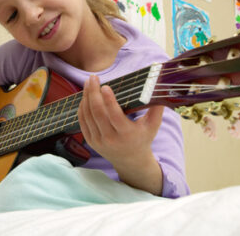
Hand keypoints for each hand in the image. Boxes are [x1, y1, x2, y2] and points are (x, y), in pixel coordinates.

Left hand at [77, 75, 163, 193]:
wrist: (130, 160)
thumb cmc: (143, 138)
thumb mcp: (153, 125)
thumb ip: (157, 108)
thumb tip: (157, 87)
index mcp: (127, 134)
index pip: (115, 116)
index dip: (109, 101)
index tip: (105, 86)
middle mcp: (111, 139)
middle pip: (98, 113)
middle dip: (93, 93)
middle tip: (93, 78)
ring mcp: (98, 141)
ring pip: (88, 115)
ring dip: (86, 97)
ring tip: (88, 83)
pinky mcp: (90, 141)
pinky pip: (82, 121)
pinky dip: (82, 107)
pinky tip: (85, 96)